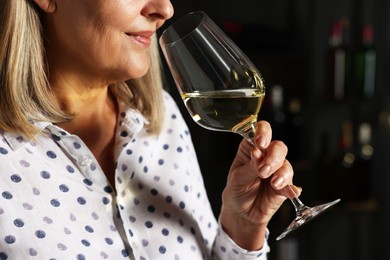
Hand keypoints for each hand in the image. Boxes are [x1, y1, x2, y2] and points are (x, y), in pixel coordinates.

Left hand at [220, 120, 300, 249]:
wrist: (241, 214)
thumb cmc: (236, 190)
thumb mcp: (237, 178)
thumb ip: (249, 166)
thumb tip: (259, 154)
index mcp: (252, 148)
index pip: (261, 131)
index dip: (264, 133)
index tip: (261, 143)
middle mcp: (267, 156)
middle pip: (278, 147)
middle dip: (273, 158)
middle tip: (263, 171)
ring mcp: (277, 171)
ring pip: (286, 165)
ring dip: (281, 173)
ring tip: (274, 183)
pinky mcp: (285, 187)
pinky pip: (292, 185)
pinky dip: (291, 189)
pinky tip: (290, 192)